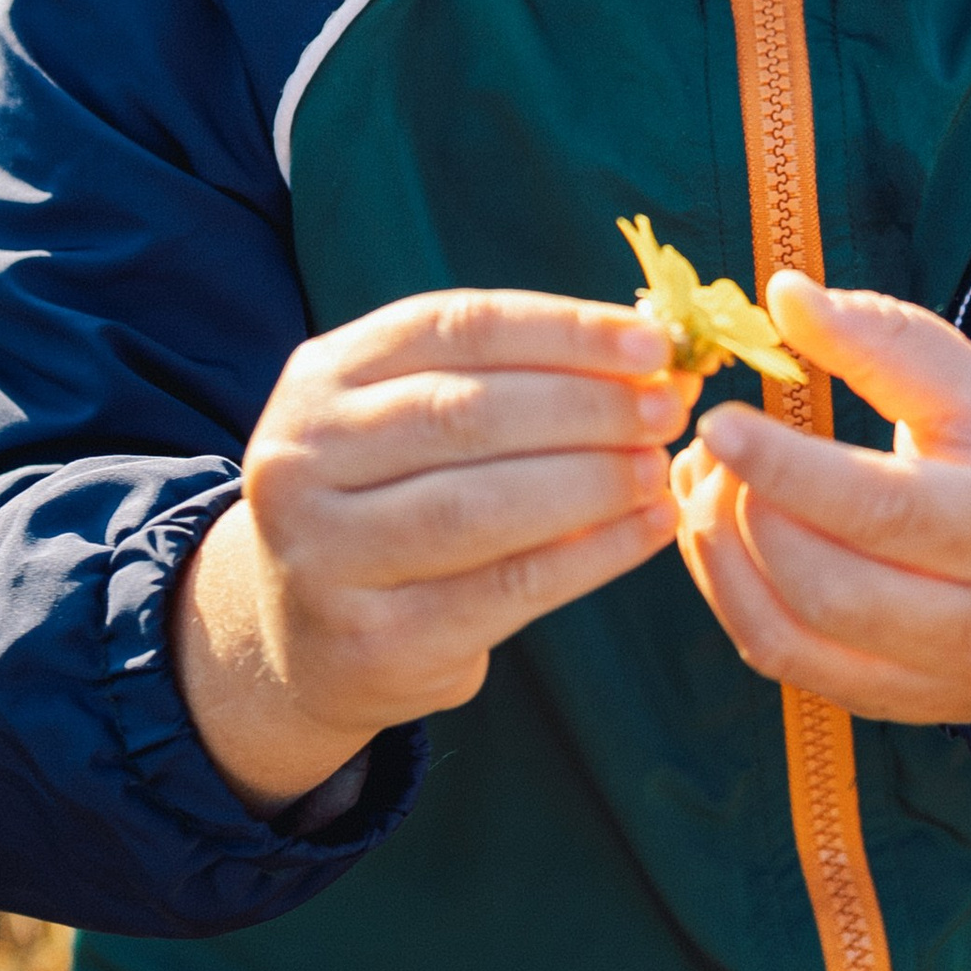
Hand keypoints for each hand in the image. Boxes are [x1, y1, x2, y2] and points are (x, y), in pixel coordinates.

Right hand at [174, 291, 692, 811]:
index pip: (457, 328)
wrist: (302, 641)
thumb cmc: (391, 503)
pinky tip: (649, 528)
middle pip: (466, 415)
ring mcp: (325, 554)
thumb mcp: (414, 422)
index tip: (652, 345)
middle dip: (586, 407)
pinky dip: (590, 554)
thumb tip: (653, 361)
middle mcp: (302, 457)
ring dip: (591, 482)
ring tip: (659, 468)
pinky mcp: (373, 640)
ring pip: (479, 507)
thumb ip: (512, 382)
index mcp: (322, 377)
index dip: (563, 331)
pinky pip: (503, 588)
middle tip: (669, 408)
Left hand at [670, 273, 970, 727]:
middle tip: (714, 445)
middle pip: (827, 587)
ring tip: (707, 485)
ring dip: (722, 560)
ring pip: (790, 642)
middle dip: (746, 513)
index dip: (789, 469)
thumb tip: (783, 293)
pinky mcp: (894, 707)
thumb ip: (887, 340)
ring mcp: (933, 683)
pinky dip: (736, 598)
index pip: (885, 510)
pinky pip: (787, 664)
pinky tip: (726, 537)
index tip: (722, 420)